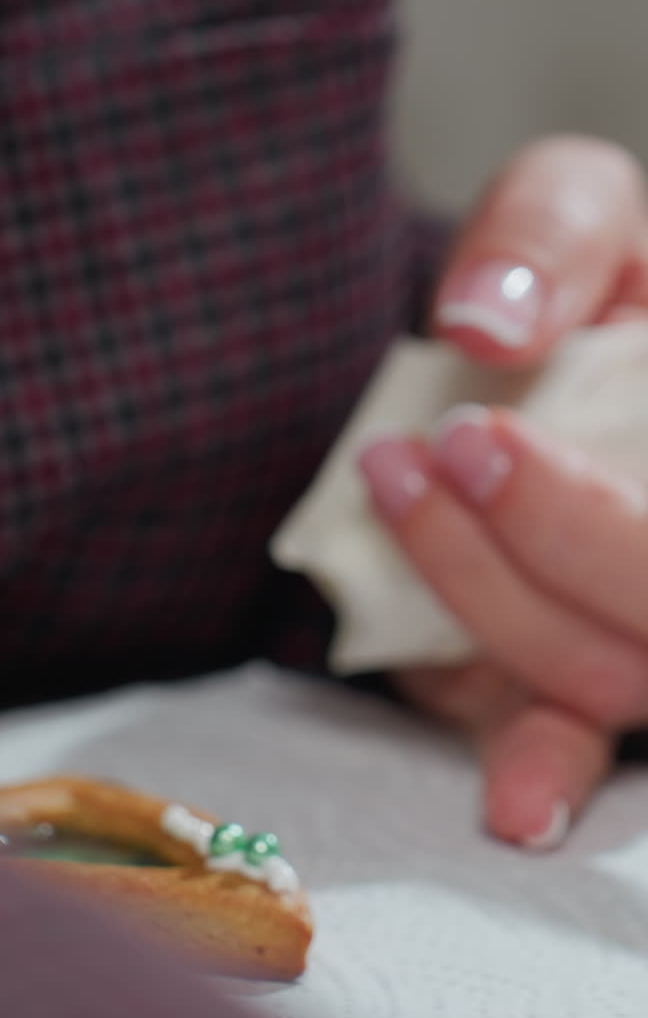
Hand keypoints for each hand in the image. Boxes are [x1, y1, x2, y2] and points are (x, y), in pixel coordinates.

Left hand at [362, 135, 647, 848]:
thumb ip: (551, 234)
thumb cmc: (563, 276)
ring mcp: (632, 620)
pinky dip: (544, 768)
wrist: (504, 347)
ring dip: (497, 605)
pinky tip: (514, 806)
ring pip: (610, 673)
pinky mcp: (564, 668)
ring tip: (393, 480)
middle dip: (554, 546)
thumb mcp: (571, 212)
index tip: (477, 431)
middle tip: (448, 449)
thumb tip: (484, 326)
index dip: (596, 519)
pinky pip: (574, 733)